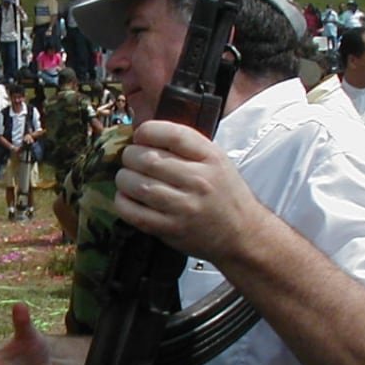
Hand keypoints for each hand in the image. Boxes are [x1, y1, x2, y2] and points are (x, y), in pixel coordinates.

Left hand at [114, 120, 262, 262]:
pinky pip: (133, 212)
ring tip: (128, 177)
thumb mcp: (216, 161)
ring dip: (124, 178)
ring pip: (137, 184)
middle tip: (130, 158)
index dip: (148, 131)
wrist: (242, 233)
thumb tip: (144, 134)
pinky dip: (122, 201)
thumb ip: (186, 146)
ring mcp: (184, 207)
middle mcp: (198, 181)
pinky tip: (127, 197)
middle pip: (148, 159)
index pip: (173, 135)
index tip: (140, 134)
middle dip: (130, 155)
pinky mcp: (170, 229)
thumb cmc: (225, 194)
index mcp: (210, 158)